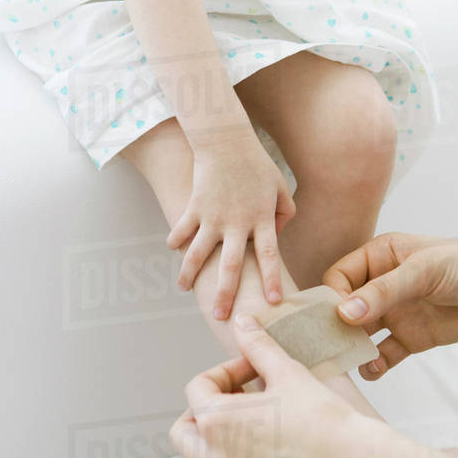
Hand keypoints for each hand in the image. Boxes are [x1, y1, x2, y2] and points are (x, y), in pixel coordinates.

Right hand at [166, 136, 295, 317]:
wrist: (226, 139)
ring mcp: (212, 216)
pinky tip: (173, 251)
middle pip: (231, 265)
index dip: (271, 279)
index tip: (274, 303)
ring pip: (198, 253)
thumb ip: (285, 213)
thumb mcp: (279, 186)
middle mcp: (236, 222)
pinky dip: (175, 240)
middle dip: (226, 293)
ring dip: (189, 274)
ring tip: (184, 289)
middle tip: (222, 317)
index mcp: (261, 219)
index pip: (269, 256)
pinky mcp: (194, 206)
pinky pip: (182, 228)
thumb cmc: (256, 163)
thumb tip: (277, 235)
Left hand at [169, 313, 369, 457]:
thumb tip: (242, 322)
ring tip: (241, 433)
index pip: (197, 388)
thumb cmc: (324, 419)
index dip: (224, 372)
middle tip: (236, 400)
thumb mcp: (288, 371)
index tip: (250, 371)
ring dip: (209, 447)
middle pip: (184, 430)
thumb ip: (257, 346)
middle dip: (205, 409)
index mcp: (218, 421)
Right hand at [323, 231, 457, 379]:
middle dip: (335, 328)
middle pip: (344, 308)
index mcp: (379, 257)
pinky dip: (375, 364)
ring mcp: (396, 313)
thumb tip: (344, 313)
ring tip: (350, 362)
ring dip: (352, 348)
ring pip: (360, 334)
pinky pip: (384, 354)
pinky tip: (374, 369)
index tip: (335, 319)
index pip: (338, 277)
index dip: (332, 298)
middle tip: (332, 348)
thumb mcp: (424, 271)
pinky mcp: (412, 338)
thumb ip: (385, 292)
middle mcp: (382, 285)